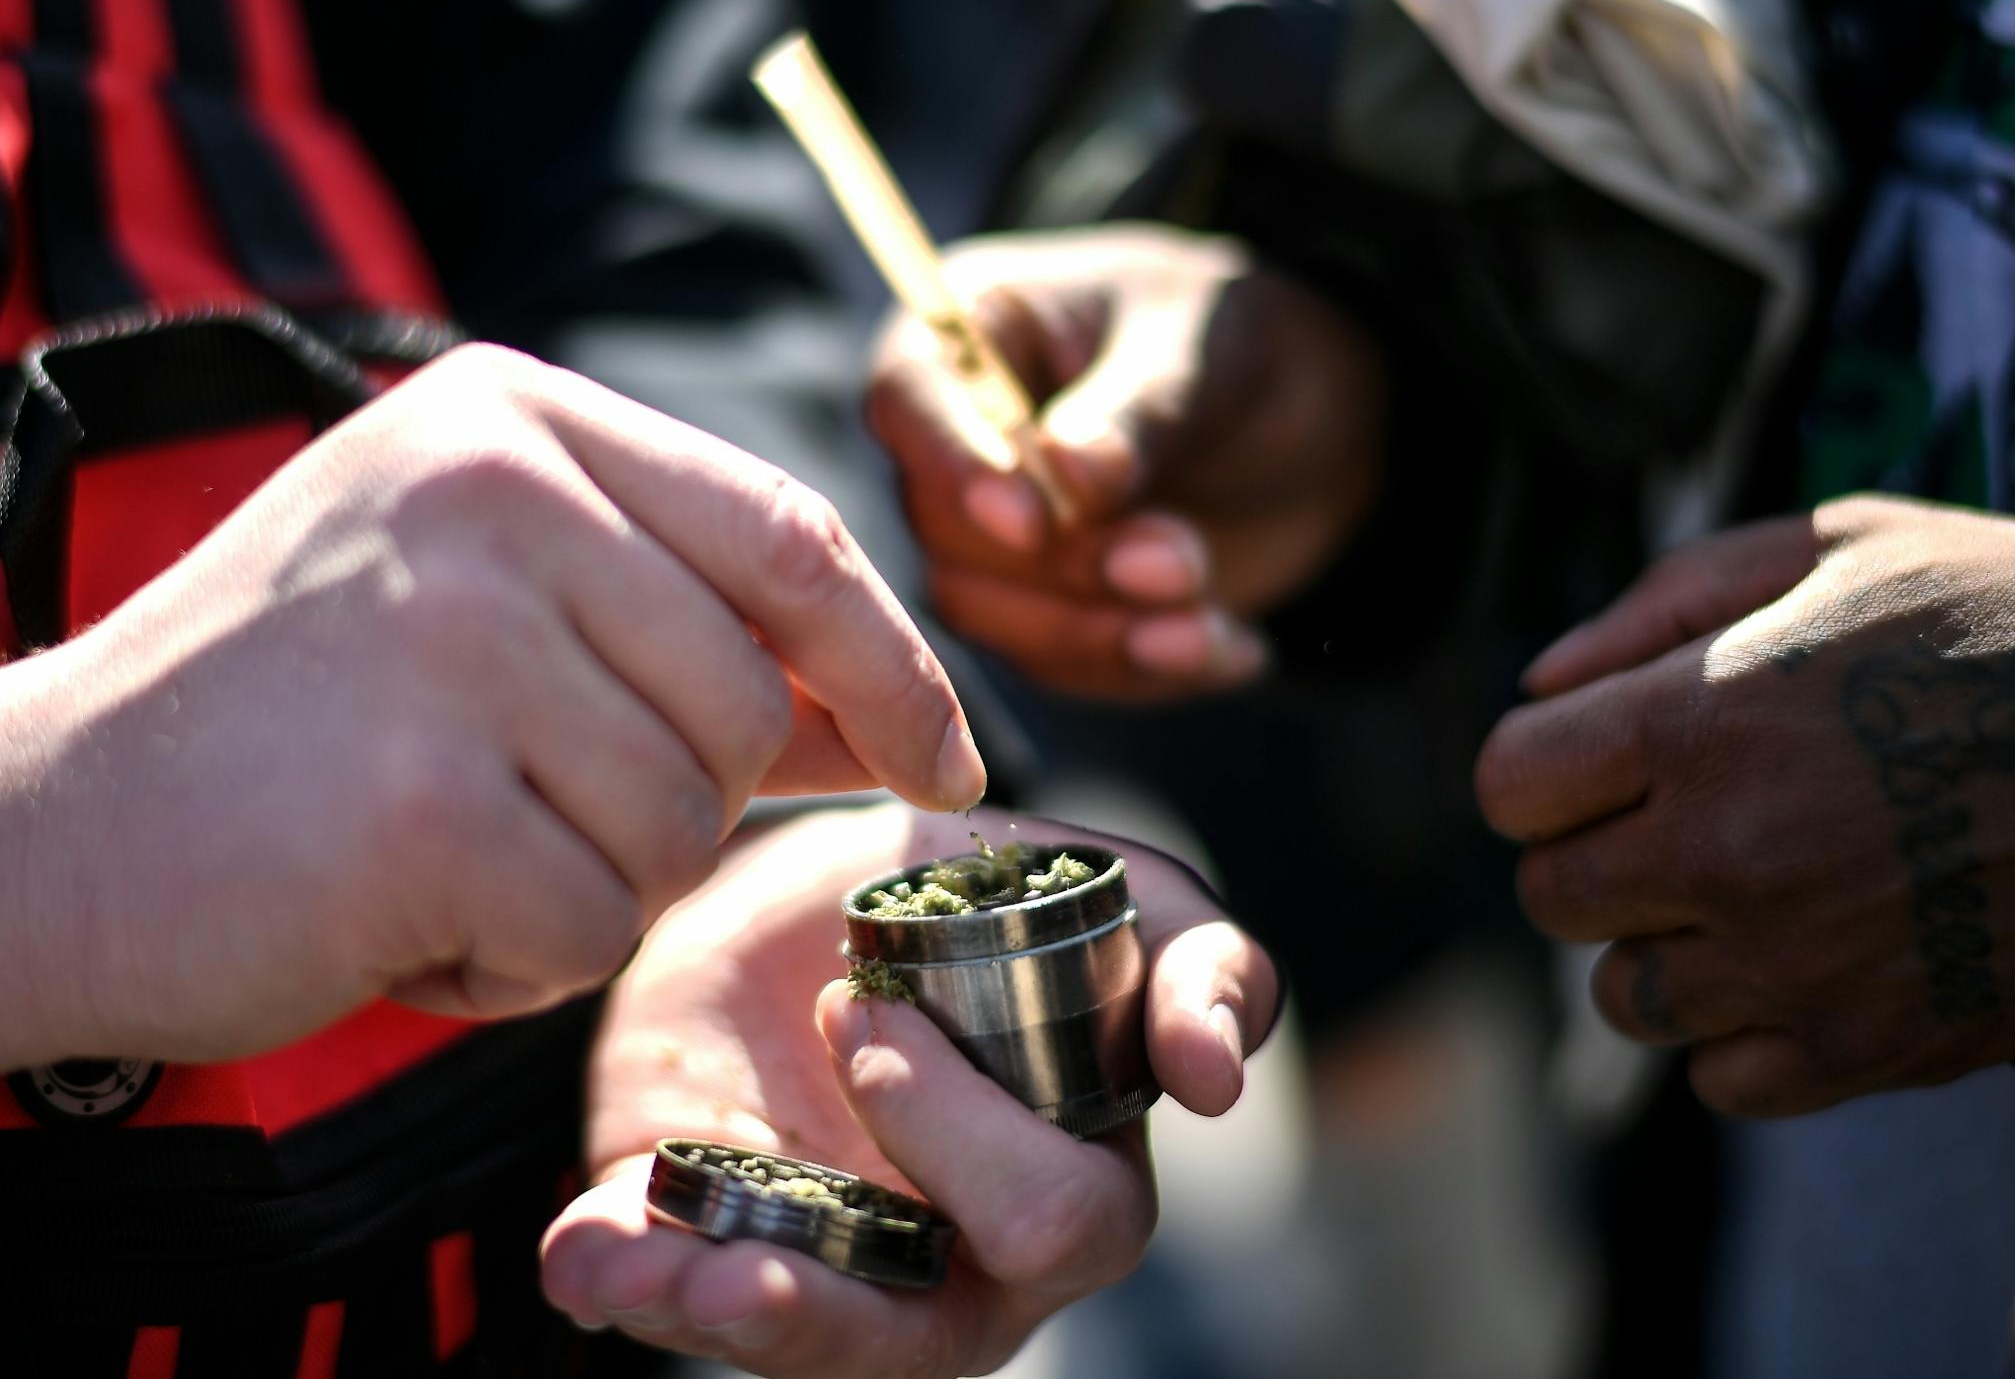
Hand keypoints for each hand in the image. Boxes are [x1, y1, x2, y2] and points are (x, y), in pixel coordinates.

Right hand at [0, 344, 984, 1068]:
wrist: (41, 828)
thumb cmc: (294, 720)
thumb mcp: (493, 612)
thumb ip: (695, 639)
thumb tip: (897, 714)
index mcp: (516, 420)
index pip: (793, 540)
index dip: (896, 666)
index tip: (945, 760)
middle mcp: (490, 493)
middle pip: (748, 698)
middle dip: (685, 802)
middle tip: (530, 814)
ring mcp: (453, 639)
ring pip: (683, 822)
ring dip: (592, 884)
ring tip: (445, 852)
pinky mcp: (419, 800)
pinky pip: (591, 929)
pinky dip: (516, 965)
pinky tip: (404, 918)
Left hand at [539, 802, 1278, 1377]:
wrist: (794, 905)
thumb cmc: (967, 901)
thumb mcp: (1096, 895)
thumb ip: (1194, 961)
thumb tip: (1216, 1080)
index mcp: (1068, 1174)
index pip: (1069, 1211)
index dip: (1012, 1146)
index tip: (989, 1053)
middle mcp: (963, 1262)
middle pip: (946, 1304)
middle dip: (923, 1147)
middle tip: (849, 1014)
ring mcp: (847, 1280)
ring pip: (826, 1348)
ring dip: (747, 1307)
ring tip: (659, 1262)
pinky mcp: (726, 1264)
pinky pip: (678, 1308)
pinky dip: (622, 1278)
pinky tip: (583, 1250)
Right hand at [867, 223, 1387, 698]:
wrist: (1304, 414)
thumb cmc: (1236, 339)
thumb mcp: (1205, 348)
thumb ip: (1138, 409)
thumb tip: (1071, 472)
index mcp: (973, 334)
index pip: (910, 398)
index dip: (955, 465)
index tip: (1030, 523)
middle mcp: (958, 440)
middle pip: (946, 531)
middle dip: (1067, 567)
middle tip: (1182, 563)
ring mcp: (990, 536)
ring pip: (991, 614)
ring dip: (1101, 635)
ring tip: (1208, 628)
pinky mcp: (1042, 608)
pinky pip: (1061, 663)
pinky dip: (1147, 669)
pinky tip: (1234, 649)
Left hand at [1476, 494, 2014, 1115]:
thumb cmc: (2002, 618)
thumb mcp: (1836, 545)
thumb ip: (1664, 602)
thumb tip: (1540, 684)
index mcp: (1700, 719)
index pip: (1510, 785)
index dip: (1548, 768)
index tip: (1602, 759)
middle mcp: (1726, 853)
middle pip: (1551, 897)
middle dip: (1596, 854)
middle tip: (1680, 819)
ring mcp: (1793, 963)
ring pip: (1626, 997)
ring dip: (1665, 947)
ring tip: (1751, 892)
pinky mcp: (1866, 1047)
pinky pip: (1722, 1079)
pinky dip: (1745, 1033)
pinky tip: (1807, 962)